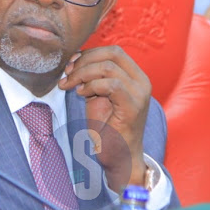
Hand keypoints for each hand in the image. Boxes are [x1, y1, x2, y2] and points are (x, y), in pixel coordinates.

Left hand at [58, 45, 150, 189]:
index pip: (113, 51)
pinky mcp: (133, 107)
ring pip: (109, 67)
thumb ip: (92, 78)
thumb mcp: (98, 96)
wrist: (119, 158)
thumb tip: (75, 61)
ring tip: (70, 85)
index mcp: (136, 76)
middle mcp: (142, 82)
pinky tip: (81, 94)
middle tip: (67, 73)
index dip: (89, 53)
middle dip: (84, 60)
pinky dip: (92, 85)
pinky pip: (111, 85)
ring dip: (83, 73)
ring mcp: (140, 94)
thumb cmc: (108, 129)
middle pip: (112, 54)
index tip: (70, 64)